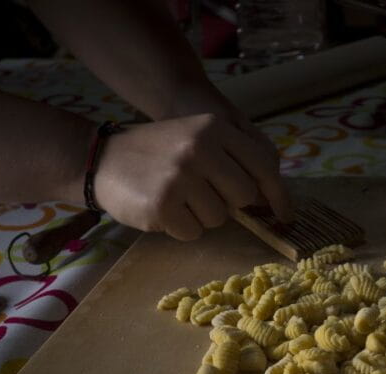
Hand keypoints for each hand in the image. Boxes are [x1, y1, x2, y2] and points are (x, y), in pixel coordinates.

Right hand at [94, 113, 291, 240]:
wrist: (100, 158)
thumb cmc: (158, 152)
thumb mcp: (197, 137)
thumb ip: (233, 159)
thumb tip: (270, 198)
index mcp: (214, 128)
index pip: (263, 166)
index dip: (278, 195)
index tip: (286, 215)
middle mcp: (200, 148)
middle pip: (244, 196)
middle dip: (229, 203)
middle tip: (201, 193)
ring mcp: (181, 176)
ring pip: (219, 218)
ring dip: (201, 216)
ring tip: (176, 196)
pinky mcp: (163, 204)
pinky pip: (194, 232)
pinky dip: (181, 228)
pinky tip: (162, 208)